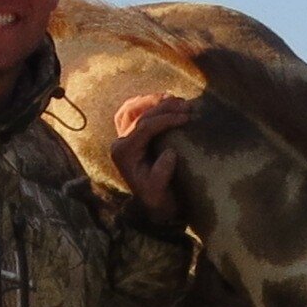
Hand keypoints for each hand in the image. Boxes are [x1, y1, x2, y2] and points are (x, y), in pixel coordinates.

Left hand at [109, 92, 198, 224]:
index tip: (186, 117)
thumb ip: (161, 175)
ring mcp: (123, 137)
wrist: (155, 206)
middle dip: (164, 107)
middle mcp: (120, 142)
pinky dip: (150, 104)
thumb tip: (170, 152)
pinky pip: (135, 112)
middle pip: (141, 115)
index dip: (166, 119)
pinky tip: (167, 101)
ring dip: (156, 101)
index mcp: (123, 153)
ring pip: (134, 109)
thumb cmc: (158, 200)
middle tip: (186, 105)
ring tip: (177, 100)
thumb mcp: (158, 194)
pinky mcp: (130, 136)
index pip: (144, 128)